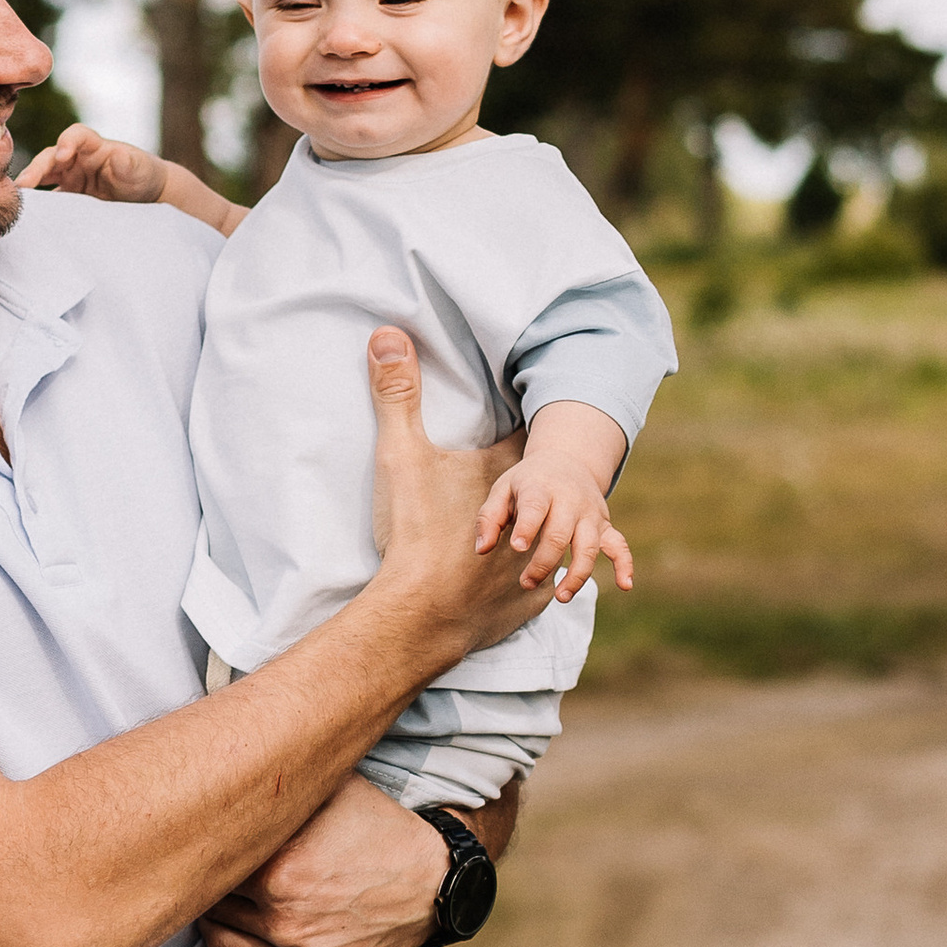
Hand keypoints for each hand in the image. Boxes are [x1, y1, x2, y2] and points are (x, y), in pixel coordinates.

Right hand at [18, 123, 165, 201]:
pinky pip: (49, 201)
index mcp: (93, 146)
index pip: (75, 135)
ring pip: (43, 179)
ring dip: (30, 189)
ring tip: (18, 202)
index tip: (63, 155)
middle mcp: (75, 159)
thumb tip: (120, 155)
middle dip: (36, 169)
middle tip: (23, 184)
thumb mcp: (139, 167)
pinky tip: (31, 219)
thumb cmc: (142, 174)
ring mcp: (69, 179)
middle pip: (50, 158)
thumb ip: (129, 162)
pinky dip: (40, 208)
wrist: (145, 196)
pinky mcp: (68, 197)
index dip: (67, 142)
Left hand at [201, 774, 442, 946]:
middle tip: (212, 870)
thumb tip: (232, 755)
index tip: (207, 839)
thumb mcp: (334, 788)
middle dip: (211, 886)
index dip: (208, 849)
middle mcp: (285, 922)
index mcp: (279, 871)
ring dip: (217, 923)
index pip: (213, 863)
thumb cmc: (379, 829)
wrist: (436, 885)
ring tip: (224, 903)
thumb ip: (282, 779)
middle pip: (213, 905)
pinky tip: (248, 935)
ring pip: (223, 946)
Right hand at [364, 330, 547, 668]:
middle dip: (543, 485)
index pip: (528, 439)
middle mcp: (538, 515)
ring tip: (549, 529)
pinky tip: (531, 580)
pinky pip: (549, 586)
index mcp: (507, 476)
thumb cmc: (415, 532)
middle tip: (540, 477)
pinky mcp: (533, 602)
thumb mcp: (401, 455)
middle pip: (550, 491)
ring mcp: (540, 561)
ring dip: (551, 535)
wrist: (423, 613)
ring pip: (560, 541)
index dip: (525, 426)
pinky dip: (539, 581)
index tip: (523, 416)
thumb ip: (396, 395)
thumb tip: (387, 334)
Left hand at [476, 454, 633, 595]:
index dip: (528, 527)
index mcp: (541, 488)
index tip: (518, 548)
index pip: (536, 507)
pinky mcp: (605, 525)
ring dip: (576, 575)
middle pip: (560, 535)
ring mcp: (590, 514)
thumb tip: (482, 550)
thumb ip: (489, 518)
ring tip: (560, 597)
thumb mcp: (503, 489)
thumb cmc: (528, 481)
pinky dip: (625, 565)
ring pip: (588, 547)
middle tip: (525, 583)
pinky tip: (625, 585)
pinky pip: (620, 546)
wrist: (567, 459)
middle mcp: (570, 500)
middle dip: (544, 563)